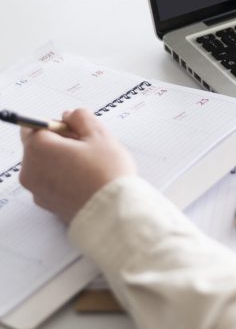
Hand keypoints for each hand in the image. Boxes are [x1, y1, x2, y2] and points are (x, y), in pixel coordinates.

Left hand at [20, 108, 136, 223]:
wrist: (112, 212)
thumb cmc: (107, 173)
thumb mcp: (99, 134)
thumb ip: (81, 117)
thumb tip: (70, 115)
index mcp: (38, 149)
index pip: (37, 126)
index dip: (59, 125)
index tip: (77, 130)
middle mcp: (30, 170)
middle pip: (38, 146)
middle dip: (59, 142)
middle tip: (87, 147)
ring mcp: (36, 190)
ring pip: (44, 164)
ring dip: (61, 160)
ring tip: (89, 165)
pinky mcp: (46, 204)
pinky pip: (49, 182)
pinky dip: (62, 177)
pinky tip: (85, 179)